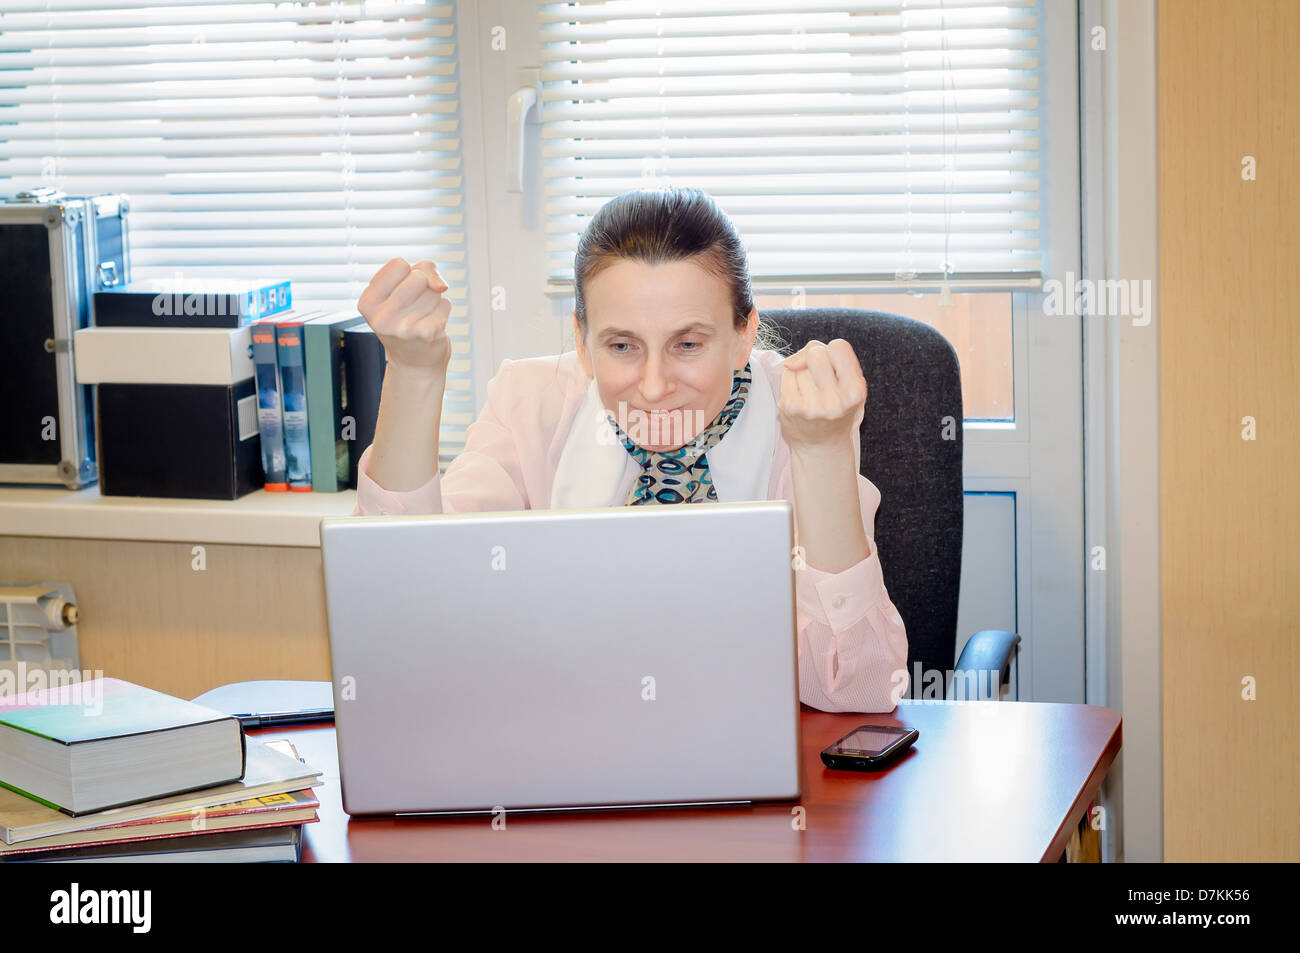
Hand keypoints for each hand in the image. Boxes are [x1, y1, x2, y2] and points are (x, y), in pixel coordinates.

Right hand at [358, 258, 452, 375]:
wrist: (414, 362)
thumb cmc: (408, 316)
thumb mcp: (403, 287)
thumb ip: (424, 269)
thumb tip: (441, 286)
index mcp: (367, 302)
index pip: (398, 264)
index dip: (407, 273)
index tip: (401, 291)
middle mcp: (381, 317)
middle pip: (418, 276)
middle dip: (423, 286)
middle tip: (414, 307)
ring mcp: (403, 328)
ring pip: (434, 291)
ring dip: (433, 301)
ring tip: (421, 318)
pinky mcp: (427, 334)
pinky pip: (445, 304)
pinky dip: (443, 311)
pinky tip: (432, 326)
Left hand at [777, 339, 866, 451]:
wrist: (821, 445)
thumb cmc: (837, 407)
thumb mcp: (849, 382)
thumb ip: (830, 357)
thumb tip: (791, 362)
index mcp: (855, 391)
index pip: (839, 346)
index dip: (834, 352)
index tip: (835, 368)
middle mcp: (834, 401)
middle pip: (816, 353)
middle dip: (815, 360)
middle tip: (820, 379)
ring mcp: (810, 405)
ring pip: (800, 364)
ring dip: (803, 373)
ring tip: (812, 393)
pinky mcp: (790, 408)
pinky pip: (786, 375)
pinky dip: (791, 381)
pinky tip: (800, 397)